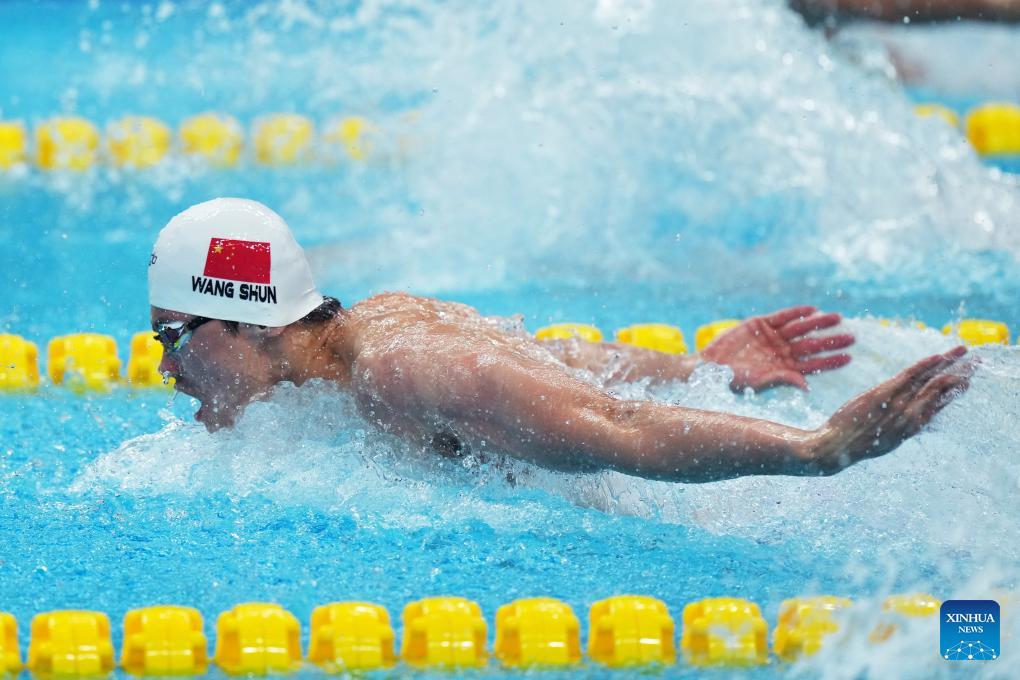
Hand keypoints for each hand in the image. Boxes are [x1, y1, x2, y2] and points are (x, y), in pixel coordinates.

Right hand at [701, 305, 853, 391]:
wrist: (708, 367)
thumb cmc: (732, 381)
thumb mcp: (758, 383)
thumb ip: (782, 381)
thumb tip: (806, 388)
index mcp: (785, 369)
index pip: (814, 365)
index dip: (831, 361)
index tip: (849, 357)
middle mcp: (782, 352)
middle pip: (812, 345)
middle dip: (831, 340)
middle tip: (852, 337)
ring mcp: (772, 337)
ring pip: (801, 328)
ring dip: (818, 323)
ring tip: (836, 318)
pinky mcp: (760, 324)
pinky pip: (783, 316)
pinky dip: (796, 313)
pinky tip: (812, 309)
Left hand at [806, 346, 971, 474]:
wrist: (836, 448)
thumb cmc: (858, 444)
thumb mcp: (887, 441)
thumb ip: (902, 428)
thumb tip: (913, 420)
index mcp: (913, 427)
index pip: (940, 404)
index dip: (955, 391)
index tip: (967, 381)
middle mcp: (912, 416)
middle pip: (942, 390)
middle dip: (962, 374)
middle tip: (977, 362)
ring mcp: (899, 405)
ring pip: (930, 380)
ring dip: (949, 363)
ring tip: (965, 351)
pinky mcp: (883, 395)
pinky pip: (909, 376)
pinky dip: (925, 365)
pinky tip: (938, 356)